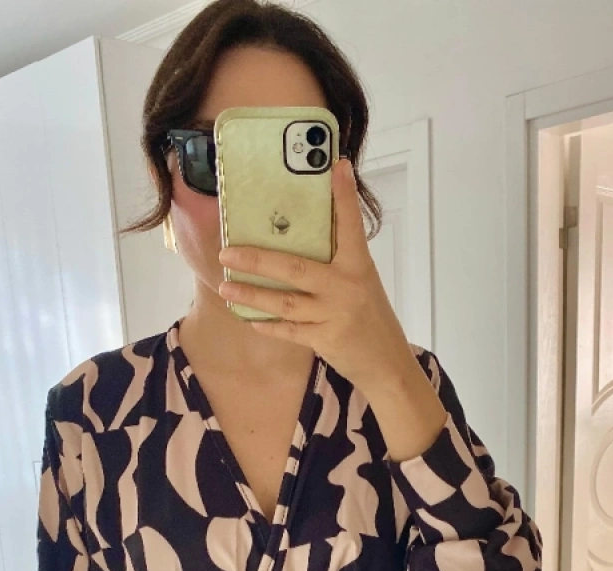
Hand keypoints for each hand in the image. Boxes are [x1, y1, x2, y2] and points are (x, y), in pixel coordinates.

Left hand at [216, 156, 416, 395]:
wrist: (386, 362)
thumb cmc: (370, 316)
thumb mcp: (362, 281)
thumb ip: (338, 259)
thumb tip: (302, 234)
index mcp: (358, 265)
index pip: (350, 225)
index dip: (344, 196)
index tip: (337, 166)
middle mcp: (346, 286)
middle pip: (295, 268)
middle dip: (257, 259)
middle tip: (227, 251)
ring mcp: (334, 314)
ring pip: (285, 302)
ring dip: (252, 295)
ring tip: (226, 286)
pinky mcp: (325, 339)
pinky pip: (290, 330)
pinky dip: (269, 326)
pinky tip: (250, 319)